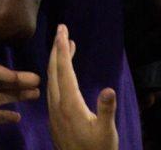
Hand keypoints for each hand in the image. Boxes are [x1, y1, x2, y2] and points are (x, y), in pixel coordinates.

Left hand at [47, 25, 118, 149]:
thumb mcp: (106, 132)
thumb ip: (106, 110)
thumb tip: (108, 89)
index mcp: (69, 105)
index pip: (64, 70)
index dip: (63, 48)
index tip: (63, 30)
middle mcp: (57, 106)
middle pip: (53, 71)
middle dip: (57, 49)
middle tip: (62, 30)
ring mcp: (54, 113)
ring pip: (52, 81)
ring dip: (57, 62)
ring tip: (66, 46)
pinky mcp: (55, 120)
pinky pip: (53, 90)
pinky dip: (58, 76)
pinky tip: (63, 75)